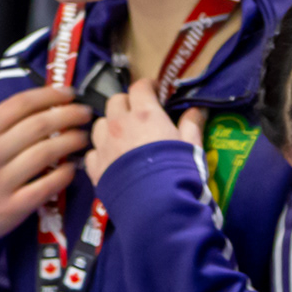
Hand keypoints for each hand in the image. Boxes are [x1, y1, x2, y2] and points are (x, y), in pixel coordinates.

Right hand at [0, 87, 91, 236]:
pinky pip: (47, 185)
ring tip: (83, 137)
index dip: (48, 95)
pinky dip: (65, 174)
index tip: (68, 93)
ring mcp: (1, 181)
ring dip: (71, 141)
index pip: (19, 105)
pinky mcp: (13, 206)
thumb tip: (41, 108)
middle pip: (38, 126)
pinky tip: (72, 168)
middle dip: (68, 115)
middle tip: (85, 114)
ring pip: (46, 153)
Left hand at [86, 80, 202, 185]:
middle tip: (138, 113)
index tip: (154, 90)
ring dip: (110, 124)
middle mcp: (119, 124)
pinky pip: (93, 151)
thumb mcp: (193, 146)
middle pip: (115, 101)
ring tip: (122, 136)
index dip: (147, 86)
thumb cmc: (178, 171)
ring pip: (99, 124)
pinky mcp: (95, 167)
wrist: (156, 205)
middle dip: (126, 103)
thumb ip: (192, 125)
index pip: (139, 87)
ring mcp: (103, 145)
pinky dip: (101, 151)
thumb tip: (198, 108)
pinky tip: (112, 159)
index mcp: (145, 115)